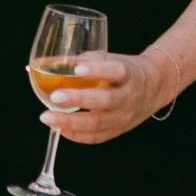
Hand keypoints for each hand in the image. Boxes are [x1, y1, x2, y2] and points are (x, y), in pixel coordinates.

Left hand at [42, 48, 177, 145]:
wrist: (154, 87)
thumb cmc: (124, 69)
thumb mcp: (109, 58)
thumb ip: (81, 61)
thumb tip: (41, 64)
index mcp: (129, 74)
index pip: (116, 71)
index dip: (98, 70)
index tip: (78, 69)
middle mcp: (128, 97)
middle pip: (105, 101)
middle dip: (78, 99)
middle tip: (55, 96)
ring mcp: (124, 116)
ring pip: (98, 123)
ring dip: (71, 122)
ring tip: (47, 117)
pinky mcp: (118, 130)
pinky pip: (96, 137)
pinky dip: (76, 135)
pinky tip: (59, 129)